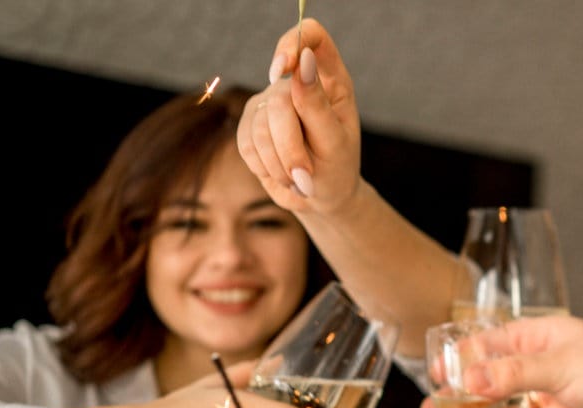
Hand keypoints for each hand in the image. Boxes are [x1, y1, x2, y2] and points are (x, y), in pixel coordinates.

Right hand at [236, 19, 361, 215]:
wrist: (321, 198)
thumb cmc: (337, 169)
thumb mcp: (334, 142)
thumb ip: (317, 105)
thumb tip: (302, 61)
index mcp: (330, 80)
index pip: (311, 35)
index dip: (293, 43)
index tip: (284, 69)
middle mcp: (297, 84)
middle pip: (280, 98)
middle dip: (290, 145)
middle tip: (306, 177)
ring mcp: (270, 101)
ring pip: (259, 124)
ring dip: (279, 162)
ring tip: (299, 181)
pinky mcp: (250, 123)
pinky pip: (245, 142)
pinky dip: (264, 166)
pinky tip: (282, 175)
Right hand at [463, 316, 582, 407]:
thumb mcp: (560, 366)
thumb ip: (512, 374)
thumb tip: (468, 378)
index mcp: (538, 337)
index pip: (488, 344)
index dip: (459, 361)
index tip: (434, 378)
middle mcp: (540, 365)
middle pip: (489, 383)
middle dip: (460, 402)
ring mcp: (549, 395)